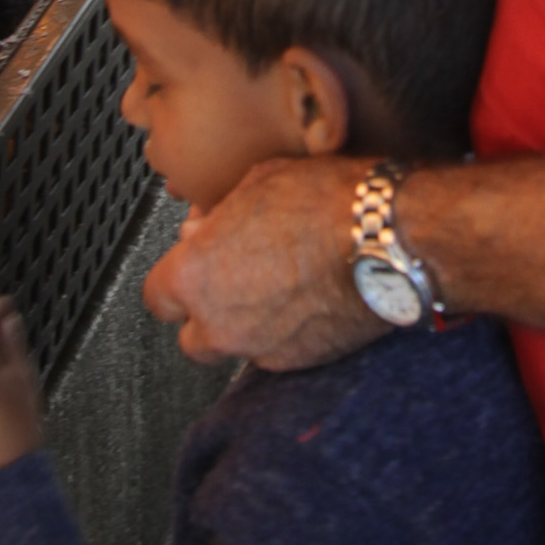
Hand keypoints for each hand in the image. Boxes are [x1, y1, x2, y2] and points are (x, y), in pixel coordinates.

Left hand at [143, 154, 383, 369]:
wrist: (387, 240)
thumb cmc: (326, 204)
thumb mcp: (258, 181)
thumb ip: (220, 214)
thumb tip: (205, 226)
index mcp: (195, 276)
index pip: (156, 297)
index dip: (173, 281)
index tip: (189, 268)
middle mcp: (219, 323)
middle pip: (191, 338)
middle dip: (206, 315)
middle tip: (231, 283)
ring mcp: (259, 349)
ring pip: (235, 350)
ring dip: (245, 328)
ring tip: (275, 292)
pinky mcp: (300, 363)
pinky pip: (277, 355)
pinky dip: (285, 335)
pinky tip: (306, 302)